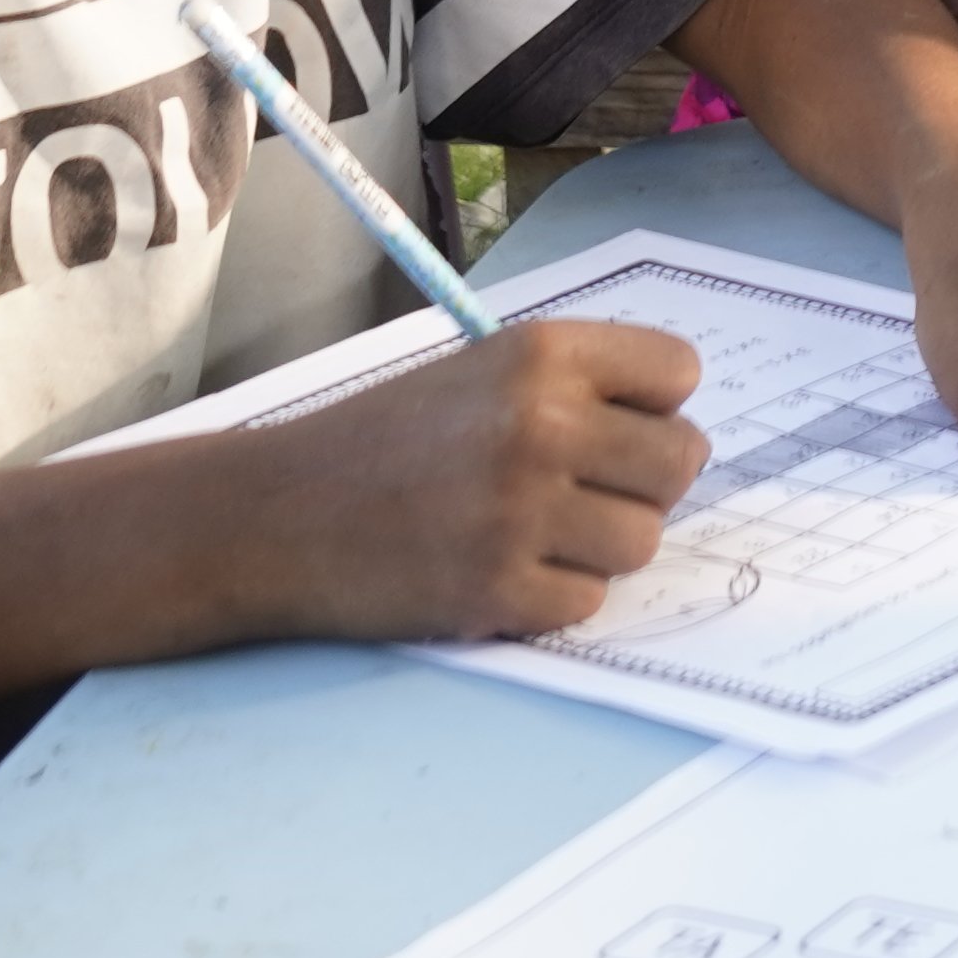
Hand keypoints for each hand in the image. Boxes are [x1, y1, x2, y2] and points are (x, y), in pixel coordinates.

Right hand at [236, 317, 710, 640]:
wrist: (277, 514)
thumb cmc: (384, 439)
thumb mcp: (482, 371)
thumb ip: (577, 387)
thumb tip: (673, 428)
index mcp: (541, 354)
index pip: (680, 371)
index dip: (656, 405)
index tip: (618, 427)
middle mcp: (541, 424)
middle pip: (680, 462)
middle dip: (645, 483)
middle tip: (587, 492)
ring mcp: (521, 512)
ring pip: (642, 541)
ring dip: (600, 546)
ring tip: (534, 532)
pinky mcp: (498, 591)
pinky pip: (588, 602)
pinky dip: (553, 598)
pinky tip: (500, 571)